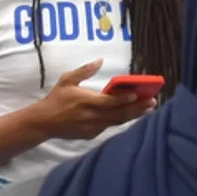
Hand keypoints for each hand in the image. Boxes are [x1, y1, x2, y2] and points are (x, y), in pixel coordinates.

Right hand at [27, 63, 149, 143]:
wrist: (44, 123)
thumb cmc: (56, 99)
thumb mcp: (67, 80)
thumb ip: (84, 70)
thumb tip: (100, 60)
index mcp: (86, 101)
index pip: (110, 102)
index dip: (126, 100)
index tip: (139, 95)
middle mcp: (92, 116)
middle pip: (119, 114)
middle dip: (138, 108)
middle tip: (153, 102)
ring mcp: (93, 127)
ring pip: (118, 121)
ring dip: (134, 115)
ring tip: (148, 109)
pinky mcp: (92, 135)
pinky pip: (110, 126)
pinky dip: (121, 120)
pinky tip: (131, 115)